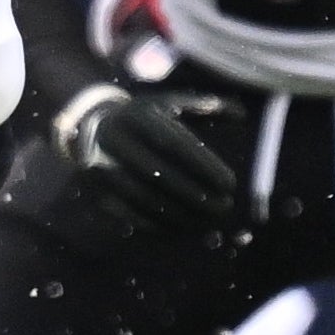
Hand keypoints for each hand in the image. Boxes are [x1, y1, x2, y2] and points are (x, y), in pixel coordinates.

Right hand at [52, 82, 238, 230]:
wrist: (92, 127)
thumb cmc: (146, 118)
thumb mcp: (171, 103)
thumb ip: (207, 107)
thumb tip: (242, 113)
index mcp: (139, 115)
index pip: (174, 143)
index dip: (203, 165)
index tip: (230, 184)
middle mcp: (117, 139)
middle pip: (159, 174)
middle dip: (195, 196)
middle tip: (224, 209)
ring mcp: (102, 168)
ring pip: (145, 199)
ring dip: (180, 215)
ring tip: (209, 225)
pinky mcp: (98, 192)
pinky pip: (130, 216)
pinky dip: (160, 227)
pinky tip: (184, 231)